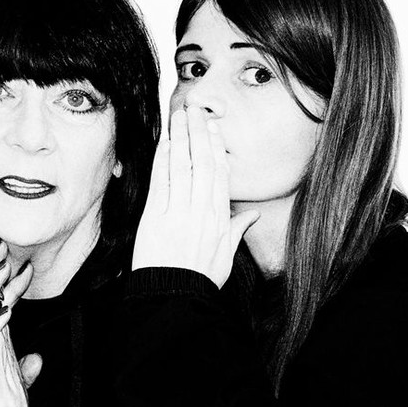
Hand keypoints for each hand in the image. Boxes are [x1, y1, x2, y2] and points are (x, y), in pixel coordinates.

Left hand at [132, 107, 258, 288]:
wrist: (173, 297)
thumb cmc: (199, 279)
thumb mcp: (225, 256)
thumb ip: (237, 230)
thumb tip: (252, 215)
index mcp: (219, 218)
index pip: (220, 174)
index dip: (217, 148)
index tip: (214, 128)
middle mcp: (201, 211)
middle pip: (203, 163)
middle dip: (200, 132)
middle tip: (197, 109)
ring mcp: (178, 212)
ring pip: (183, 166)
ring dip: (182, 137)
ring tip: (180, 114)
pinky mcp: (155, 217)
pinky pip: (161, 181)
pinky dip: (163, 159)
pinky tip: (165, 141)